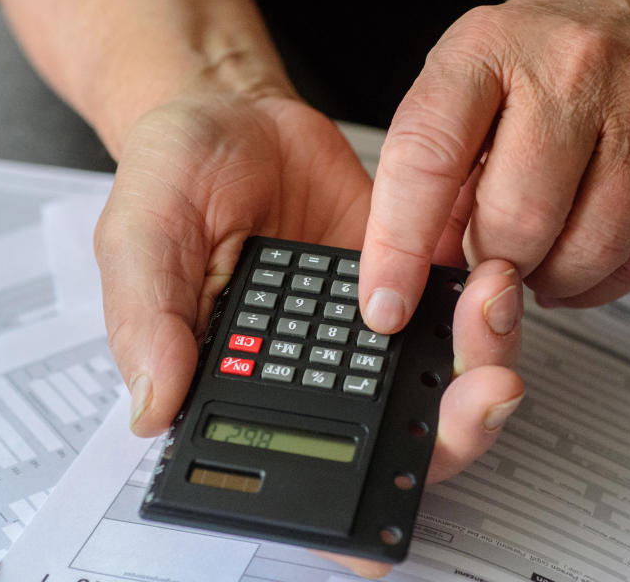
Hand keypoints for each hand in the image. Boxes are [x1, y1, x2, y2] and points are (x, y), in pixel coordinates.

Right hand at [93, 88, 524, 577]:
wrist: (232, 113)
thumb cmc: (177, 177)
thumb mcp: (139, 237)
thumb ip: (146, 319)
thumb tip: (153, 410)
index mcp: (245, 384)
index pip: (300, 469)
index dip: (350, 512)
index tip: (395, 517)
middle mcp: (316, 371)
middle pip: (395, 439)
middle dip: (454, 429)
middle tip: (483, 391)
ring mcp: (368, 329)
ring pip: (440, 381)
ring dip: (482, 361)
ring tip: (490, 306)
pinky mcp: (406, 278)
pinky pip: (457, 313)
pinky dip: (486, 310)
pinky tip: (490, 278)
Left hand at [359, 0, 629, 335]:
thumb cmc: (543, 55)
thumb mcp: (465, 86)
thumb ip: (436, 175)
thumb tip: (420, 272)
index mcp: (488, 49)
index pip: (427, 158)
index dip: (399, 246)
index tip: (387, 304)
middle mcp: (574, 68)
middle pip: (518, 219)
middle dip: (493, 264)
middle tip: (491, 260)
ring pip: (590, 248)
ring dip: (551, 279)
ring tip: (539, 257)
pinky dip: (603, 281)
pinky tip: (583, 258)